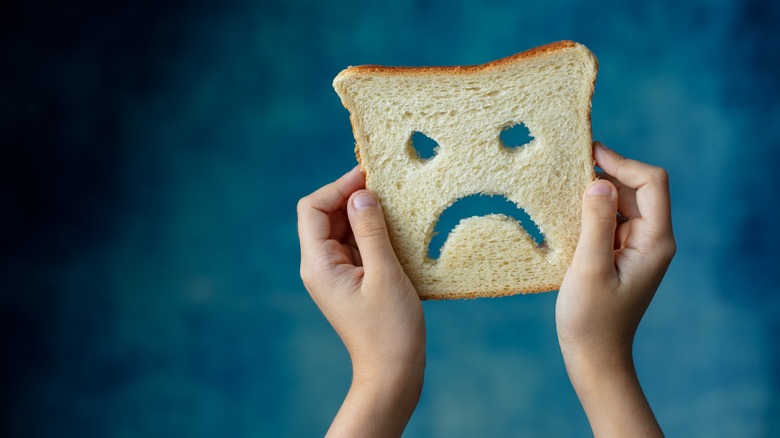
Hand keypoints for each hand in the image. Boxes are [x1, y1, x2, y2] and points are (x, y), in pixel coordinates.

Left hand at [297, 166, 424, 436]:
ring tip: (396, 207)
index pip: (313, 208)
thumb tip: (361, 194)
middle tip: (388, 187)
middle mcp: (320, 266)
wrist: (393, 374)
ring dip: (365, 214)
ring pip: (342, 228)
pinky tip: (397, 231)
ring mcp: (335, 274)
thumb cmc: (391, 329)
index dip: (338, 186)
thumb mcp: (385, 273)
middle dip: (352, 197)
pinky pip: (356, 245)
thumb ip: (371, 230)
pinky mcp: (351, 281)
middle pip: (325, 215)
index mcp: (319, 264)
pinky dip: (372, 233)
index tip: (370, 177)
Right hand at [556, 142, 674, 436]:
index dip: (622, 162)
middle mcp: (651, 240)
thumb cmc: (591, 318)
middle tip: (568, 167)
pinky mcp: (619, 255)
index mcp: (654, 241)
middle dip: (606, 174)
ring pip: (621, 203)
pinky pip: (609, 221)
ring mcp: (636, 248)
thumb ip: (596, 221)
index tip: (589, 153)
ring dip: (596, 193)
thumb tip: (599, 181)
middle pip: (636, 189)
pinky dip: (590, 212)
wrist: (594, 356)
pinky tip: (565, 214)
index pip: (651, 182)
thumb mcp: (589, 267)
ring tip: (562, 188)